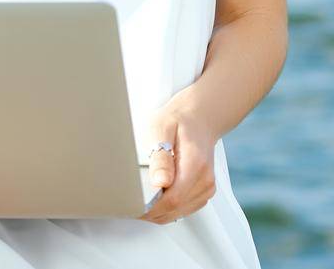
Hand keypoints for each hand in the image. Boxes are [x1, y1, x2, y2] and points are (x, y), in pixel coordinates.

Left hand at [138, 95, 217, 223]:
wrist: (198, 119)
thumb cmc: (177, 122)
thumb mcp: (161, 128)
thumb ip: (160, 157)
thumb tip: (160, 182)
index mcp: (195, 164)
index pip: (173, 199)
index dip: (150, 207)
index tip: (131, 203)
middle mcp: (205, 181)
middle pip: (173, 210)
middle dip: (149, 210)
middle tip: (128, 200)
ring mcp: (206, 189)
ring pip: (177, 213)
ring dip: (156, 211)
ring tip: (139, 197)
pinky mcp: (203, 193)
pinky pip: (182, 210)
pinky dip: (166, 209)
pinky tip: (153, 197)